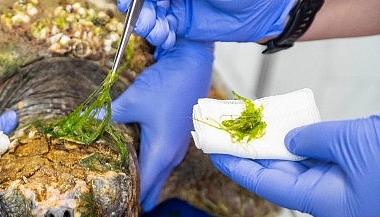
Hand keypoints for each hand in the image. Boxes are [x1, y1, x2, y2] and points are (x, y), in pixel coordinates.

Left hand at [111, 39, 213, 210]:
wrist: (195, 63)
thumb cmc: (166, 83)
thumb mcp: (132, 101)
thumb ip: (107, 116)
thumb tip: (84, 124)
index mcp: (161, 152)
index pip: (143, 187)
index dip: (129, 202)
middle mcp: (172, 154)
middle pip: (153, 185)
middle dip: (137, 197)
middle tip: (118, 211)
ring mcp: (178, 145)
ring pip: (159, 172)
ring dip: (145, 182)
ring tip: (127, 192)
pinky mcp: (178, 135)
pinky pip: (163, 160)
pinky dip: (151, 167)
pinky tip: (139, 165)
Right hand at [120, 0, 294, 46]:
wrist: (263, 9)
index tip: (130, 3)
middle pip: (145, 0)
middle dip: (140, 9)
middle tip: (142, 18)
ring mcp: (176, 4)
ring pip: (150, 14)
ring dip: (147, 23)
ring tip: (155, 29)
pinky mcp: (181, 23)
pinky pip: (161, 29)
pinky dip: (158, 34)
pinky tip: (164, 36)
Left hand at [211, 116, 379, 216]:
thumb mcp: (351, 144)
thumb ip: (313, 140)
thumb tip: (289, 138)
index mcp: (325, 201)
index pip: (268, 185)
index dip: (239, 168)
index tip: (216, 154)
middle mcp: (327, 195)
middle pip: (277, 176)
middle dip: (251, 156)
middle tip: (227, 138)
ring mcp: (339, 181)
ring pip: (295, 164)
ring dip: (272, 147)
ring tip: (247, 130)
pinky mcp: (350, 166)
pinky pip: (314, 155)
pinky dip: (297, 141)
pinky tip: (280, 128)